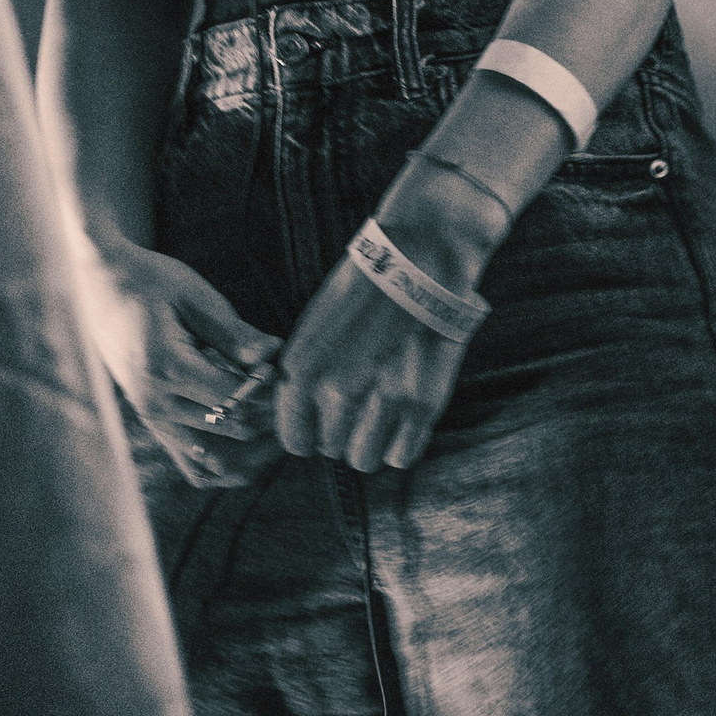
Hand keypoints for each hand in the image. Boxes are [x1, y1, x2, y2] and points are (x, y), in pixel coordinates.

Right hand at [75, 235, 280, 486]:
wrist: (102, 287)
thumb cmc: (152, 282)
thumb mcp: (195, 297)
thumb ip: (234, 332)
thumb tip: (273, 355)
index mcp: (165, 369)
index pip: (235, 398)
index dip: (270, 388)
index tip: (287, 366)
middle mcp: (153, 403)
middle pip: (231, 429)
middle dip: (267, 414)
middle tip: (289, 390)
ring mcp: (149, 417)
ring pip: (215, 455)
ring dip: (250, 439)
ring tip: (273, 409)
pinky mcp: (151, 422)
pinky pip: (192, 461)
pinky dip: (226, 455)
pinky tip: (249, 428)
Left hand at [277, 164, 503, 472]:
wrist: (420, 255)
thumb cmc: (366, 288)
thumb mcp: (316, 328)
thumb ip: (308, 376)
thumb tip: (307, 418)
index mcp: (301, 370)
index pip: (295, 439)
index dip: (311, 433)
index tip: (325, 421)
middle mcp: (335, 391)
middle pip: (331, 449)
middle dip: (343, 433)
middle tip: (362, 407)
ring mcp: (379, 400)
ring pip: (363, 459)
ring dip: (371, 443)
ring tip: (383, 415)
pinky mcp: (421, 403)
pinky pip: (402, 456)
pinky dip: (402, 446)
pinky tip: (405, 422)